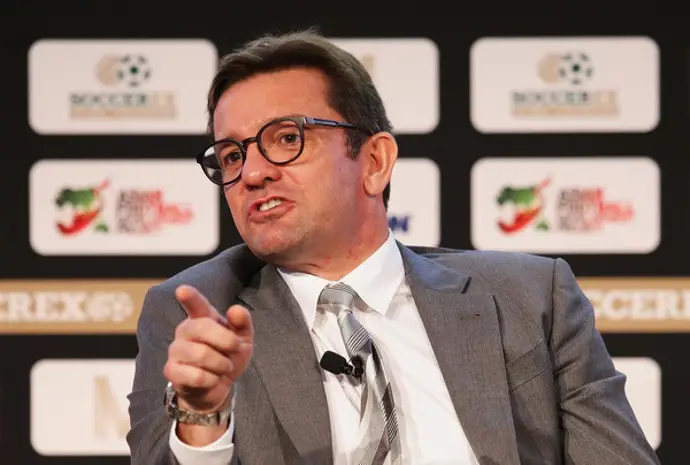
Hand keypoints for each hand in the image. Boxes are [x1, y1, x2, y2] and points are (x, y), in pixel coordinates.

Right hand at [164, 284, 253, 413]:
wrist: (217, 388)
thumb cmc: (228, 357)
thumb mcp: (243, 339)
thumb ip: (242, 323)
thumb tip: (235, 310)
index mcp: (203, 318)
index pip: (196, 305)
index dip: (190, 297)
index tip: (182, 290)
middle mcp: (185, 330)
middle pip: (202, 327)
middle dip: (226, 340)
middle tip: (235, 349)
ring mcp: (175, 350)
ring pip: (201, 354)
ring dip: (221, 364)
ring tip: (224, 367)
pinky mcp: (171, 371)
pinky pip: (196, 375)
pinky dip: (212, 379)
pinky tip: (211, 379)